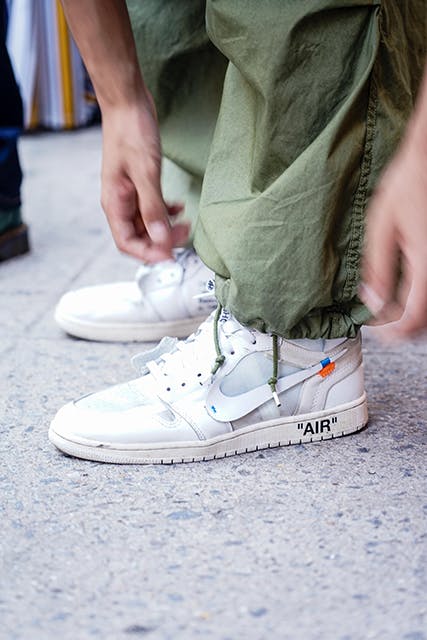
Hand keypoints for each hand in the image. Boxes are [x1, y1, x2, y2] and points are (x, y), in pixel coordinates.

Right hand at [100, 94, 189, 261]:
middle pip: (139, 236)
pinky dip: (166, 212)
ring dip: (166, 228)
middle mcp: (120, 202)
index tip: (170, 256)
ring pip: (147, 224)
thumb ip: (153, 208)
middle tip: (184, 237)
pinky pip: (152, 208)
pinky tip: (179, 207)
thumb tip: (160, 238)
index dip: (148, 254)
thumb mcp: (145, 173)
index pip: (127, 243)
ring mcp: (130, 194)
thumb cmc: (130, 132)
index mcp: (114, 203)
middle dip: (161, 241)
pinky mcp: (140, 184)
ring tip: (185, 224)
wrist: (127, 103)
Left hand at [360, 133, 426, 338]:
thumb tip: (372, 302)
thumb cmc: (408, 184)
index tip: (375, 326)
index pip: (412, 319)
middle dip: (403, 327)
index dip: (391, 331)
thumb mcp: (382, 225)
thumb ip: (377, 267)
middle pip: (426, 321)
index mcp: (426, 263)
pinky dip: (423, 299)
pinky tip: (408, 290)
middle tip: (381, 319)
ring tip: (391, 306)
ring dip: (414, 316)